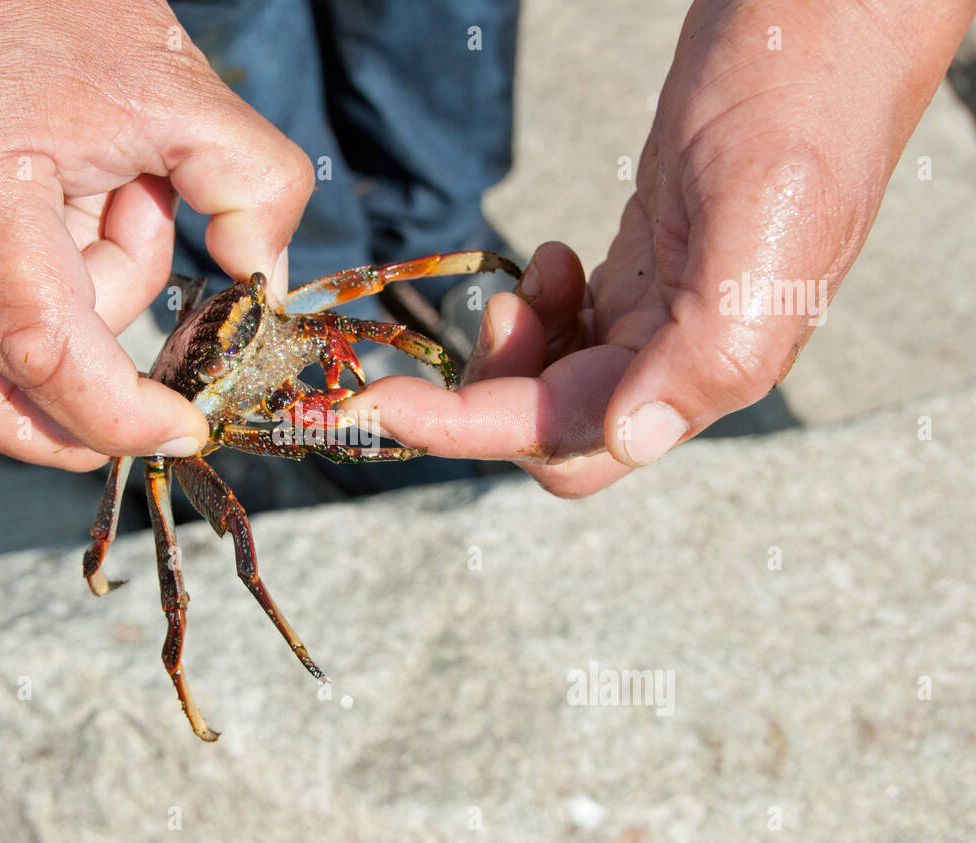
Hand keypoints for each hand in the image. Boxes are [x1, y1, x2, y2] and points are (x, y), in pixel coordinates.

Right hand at [0, 0, 312, 465]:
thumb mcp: (184, 89)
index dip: (119, 415)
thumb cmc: (65, 0)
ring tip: (117, 214)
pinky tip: (78, 217)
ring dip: (62, 340)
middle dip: (65, 426)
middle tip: (145, 400)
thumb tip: (263, 289)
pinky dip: (37, 304)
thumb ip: (254, 190)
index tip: (183, 425)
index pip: (38, 349)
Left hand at [342, 0, 974, 495]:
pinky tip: (551, 261)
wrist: (822, 26)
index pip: (563, 438)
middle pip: (551, 432)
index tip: (380, 402)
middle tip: (493, 311)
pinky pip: (570, 333)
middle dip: (489, 396)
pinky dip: (538, 311)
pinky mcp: (646, 278)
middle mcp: (681, 361)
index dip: (465, 429)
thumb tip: (632, 440)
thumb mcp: (762, 226)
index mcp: (708, 367)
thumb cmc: (802, 110)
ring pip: (554, 387)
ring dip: (513, 353)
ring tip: (528, 278)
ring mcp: (661, 320)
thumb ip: (709, 349)